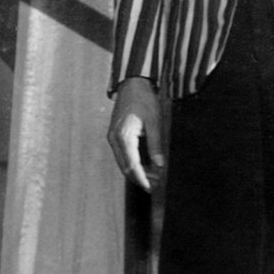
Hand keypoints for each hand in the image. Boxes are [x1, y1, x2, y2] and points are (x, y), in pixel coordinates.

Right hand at [106, 77, 161, 191]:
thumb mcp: (154, 122)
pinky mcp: (115, 136)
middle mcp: (115, 140)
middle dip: (140, 178)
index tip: (151, 188)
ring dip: (137, 172)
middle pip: (125, 167)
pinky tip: (146, 165)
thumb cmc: (144, 100)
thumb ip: (155, 144)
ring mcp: (113, 138)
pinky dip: (133, 163)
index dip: (142, 178)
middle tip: (156, 185)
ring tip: (153, 177)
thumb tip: (160, 164)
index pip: (132, 165)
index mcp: (124, 137)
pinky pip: (123, 155)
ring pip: (123, 162)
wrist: (131, 85)